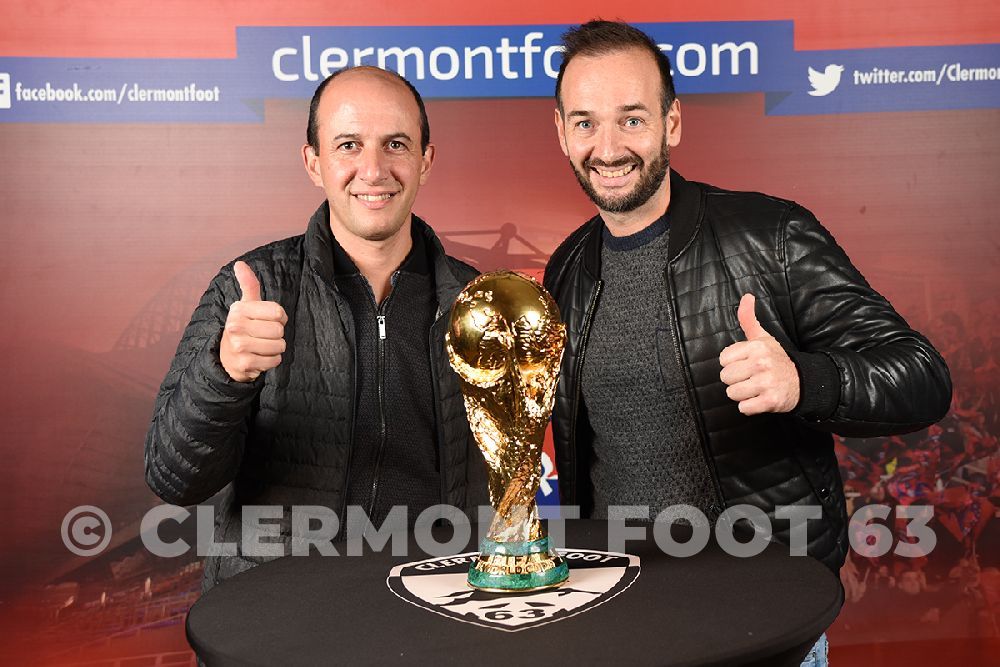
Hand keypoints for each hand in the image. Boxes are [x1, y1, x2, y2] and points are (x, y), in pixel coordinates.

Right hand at [219, 261, 286, 381]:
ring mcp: (239, 346)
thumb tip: (240, 264)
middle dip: (277, 334)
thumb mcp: (246, 305)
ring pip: (279, 345)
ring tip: (262, 346)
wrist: (227, 358)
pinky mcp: (245, 364)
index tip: (268, 320)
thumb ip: (248, 284)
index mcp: (239, 309)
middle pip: (279, 330)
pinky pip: (275, 360)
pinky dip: (272, 360)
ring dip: (275, 348)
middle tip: (264, 335)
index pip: (278, 312)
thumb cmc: (243, 327)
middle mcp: (236, 326)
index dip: (280, 318)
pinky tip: (259, 357)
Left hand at [718, 293, 799, 414]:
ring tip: (755, 388)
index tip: (746, 363)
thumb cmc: (776, 359)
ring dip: (742, 394)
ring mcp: (766, 383)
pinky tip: (760, 399)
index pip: (723, 359)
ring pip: (732, 393)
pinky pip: (744, 408)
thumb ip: (748, 318)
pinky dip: (749, 407)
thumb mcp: (762, 337)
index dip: (733, 363)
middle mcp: (761, 363)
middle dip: (736, 380)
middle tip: (751, 377)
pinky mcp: (770, 401)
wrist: (802, 382)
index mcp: (757, 347)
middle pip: (725, 377)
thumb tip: (746, 296)